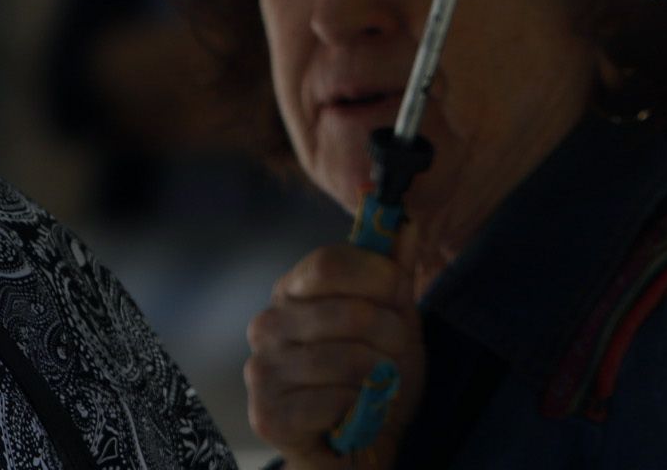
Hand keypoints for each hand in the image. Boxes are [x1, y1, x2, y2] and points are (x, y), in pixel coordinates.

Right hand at [246, 240, 424, 467]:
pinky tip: (356, 410)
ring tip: (382, 382)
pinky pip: (333, 399)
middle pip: (346, 311)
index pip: (329, 261)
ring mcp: (262, 370)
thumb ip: (395, 271)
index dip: (377, 276)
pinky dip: (360, 406)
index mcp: (292, 290)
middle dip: (391, 334)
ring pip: (345, 358)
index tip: (400, 293)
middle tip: (397, 351)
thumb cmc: (372, 376)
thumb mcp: (394, 318)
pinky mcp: (267, 414)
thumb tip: (405, 221)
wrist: (359, 446)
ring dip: (380, 374)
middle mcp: (267, 324)